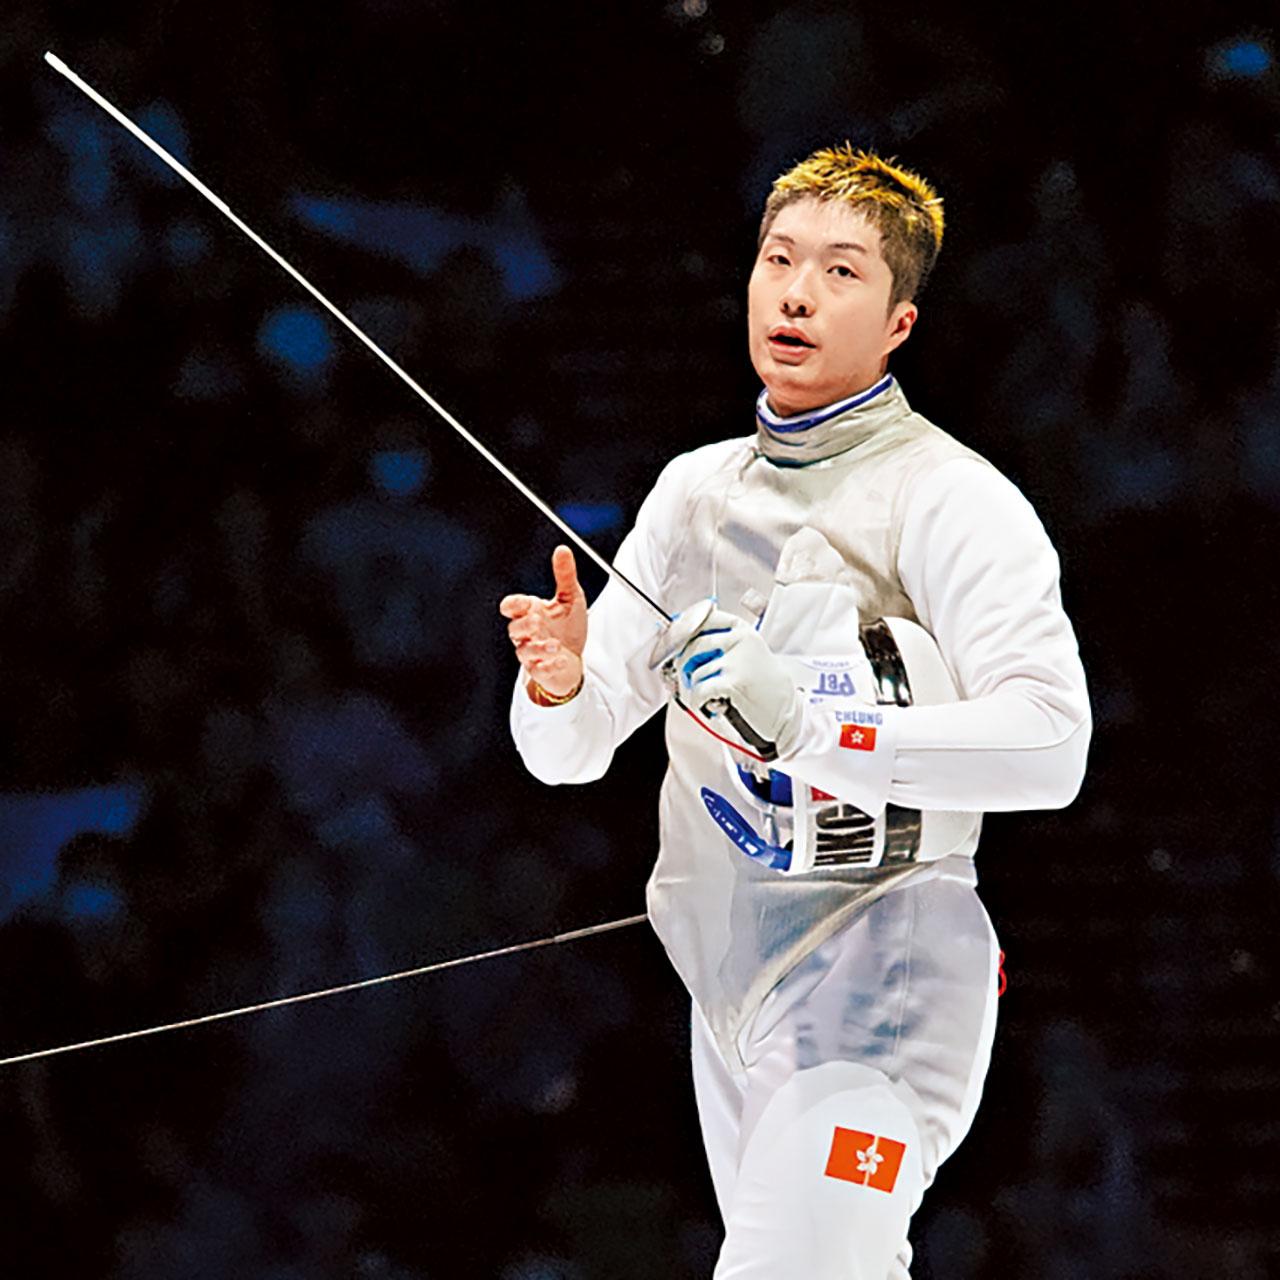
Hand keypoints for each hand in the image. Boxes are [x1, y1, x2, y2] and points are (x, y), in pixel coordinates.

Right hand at [500, 545, 587, 699]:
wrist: (575, 658)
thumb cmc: (568, 628)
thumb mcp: (571, 598)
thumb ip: (565, 575)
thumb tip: (562, 550)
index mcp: (531, 612)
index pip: (511, 606)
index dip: (513, 605)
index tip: (524, 604)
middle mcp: (528, 633)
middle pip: (514, 629)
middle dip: (525, 626)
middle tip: (538, 622)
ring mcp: (532, 653)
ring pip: (524, 651)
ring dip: (538, 647)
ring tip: (554, 644)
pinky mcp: (541, 670)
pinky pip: (539, 670)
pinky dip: (549, 665)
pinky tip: (560, 660)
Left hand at [666, 602, 801, 755]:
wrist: (785, 709)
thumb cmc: (763, 684)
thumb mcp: (747, 653)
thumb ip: (721, 644)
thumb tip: (683, 642)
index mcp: (742, 630)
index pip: (705, 617)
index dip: (685, 627)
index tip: (675, 639)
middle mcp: (739, 640)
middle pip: (693, 644)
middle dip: (684, 663)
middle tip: (687, 676)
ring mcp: (736, 660)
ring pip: (696, 671)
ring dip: (696, 688)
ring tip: (709, 696)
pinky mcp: (733, 681)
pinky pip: (701, 689)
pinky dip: (699, 700)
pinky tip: (709, 705)